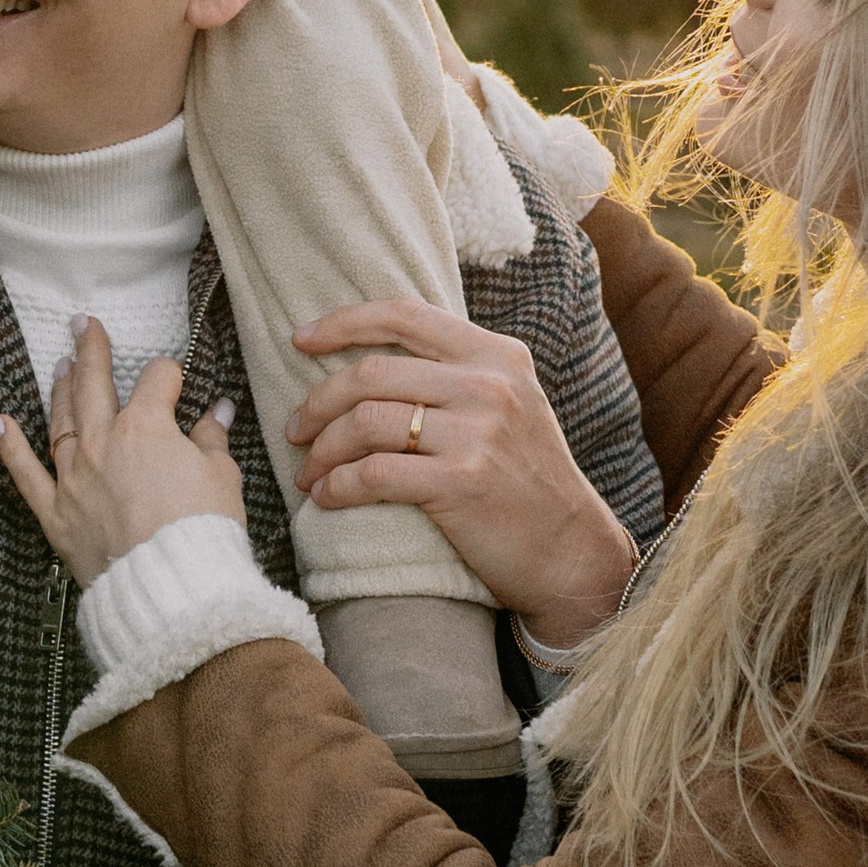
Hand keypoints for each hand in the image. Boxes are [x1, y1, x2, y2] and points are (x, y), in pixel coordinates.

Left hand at [0, 318, 246, 587]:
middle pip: (95, 384)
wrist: (172, 588)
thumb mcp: (221, 477)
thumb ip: (211, 439)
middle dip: (91, 350)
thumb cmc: (203, 531)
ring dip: (60, 389)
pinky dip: (9, 447)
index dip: (170, 376)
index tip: (176, 383)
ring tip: (61, 365)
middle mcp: (102, 443)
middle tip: (83, 324)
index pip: (157, 380)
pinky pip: (25, 474)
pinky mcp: (56, 513)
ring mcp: (73, 477)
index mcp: (146, 427)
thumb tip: (217, 413)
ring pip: (61, 420)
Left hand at [289, 297, 640, 651]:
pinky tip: (327, 497)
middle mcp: (488, 385)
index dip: (344, 322)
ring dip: (321, 449)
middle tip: (295, 429)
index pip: (405, 315)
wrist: (572, 551)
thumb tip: (372, 358)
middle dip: (318, 401)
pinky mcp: (461, 483)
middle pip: (372, 372)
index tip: (301, 339)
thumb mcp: (509, 405)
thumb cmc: (526, 481)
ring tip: (308, 472)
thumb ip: (457, 374)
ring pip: (365, 421)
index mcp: (497, 355)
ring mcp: (477, 433)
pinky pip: (372, 473)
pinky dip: (336, 485)